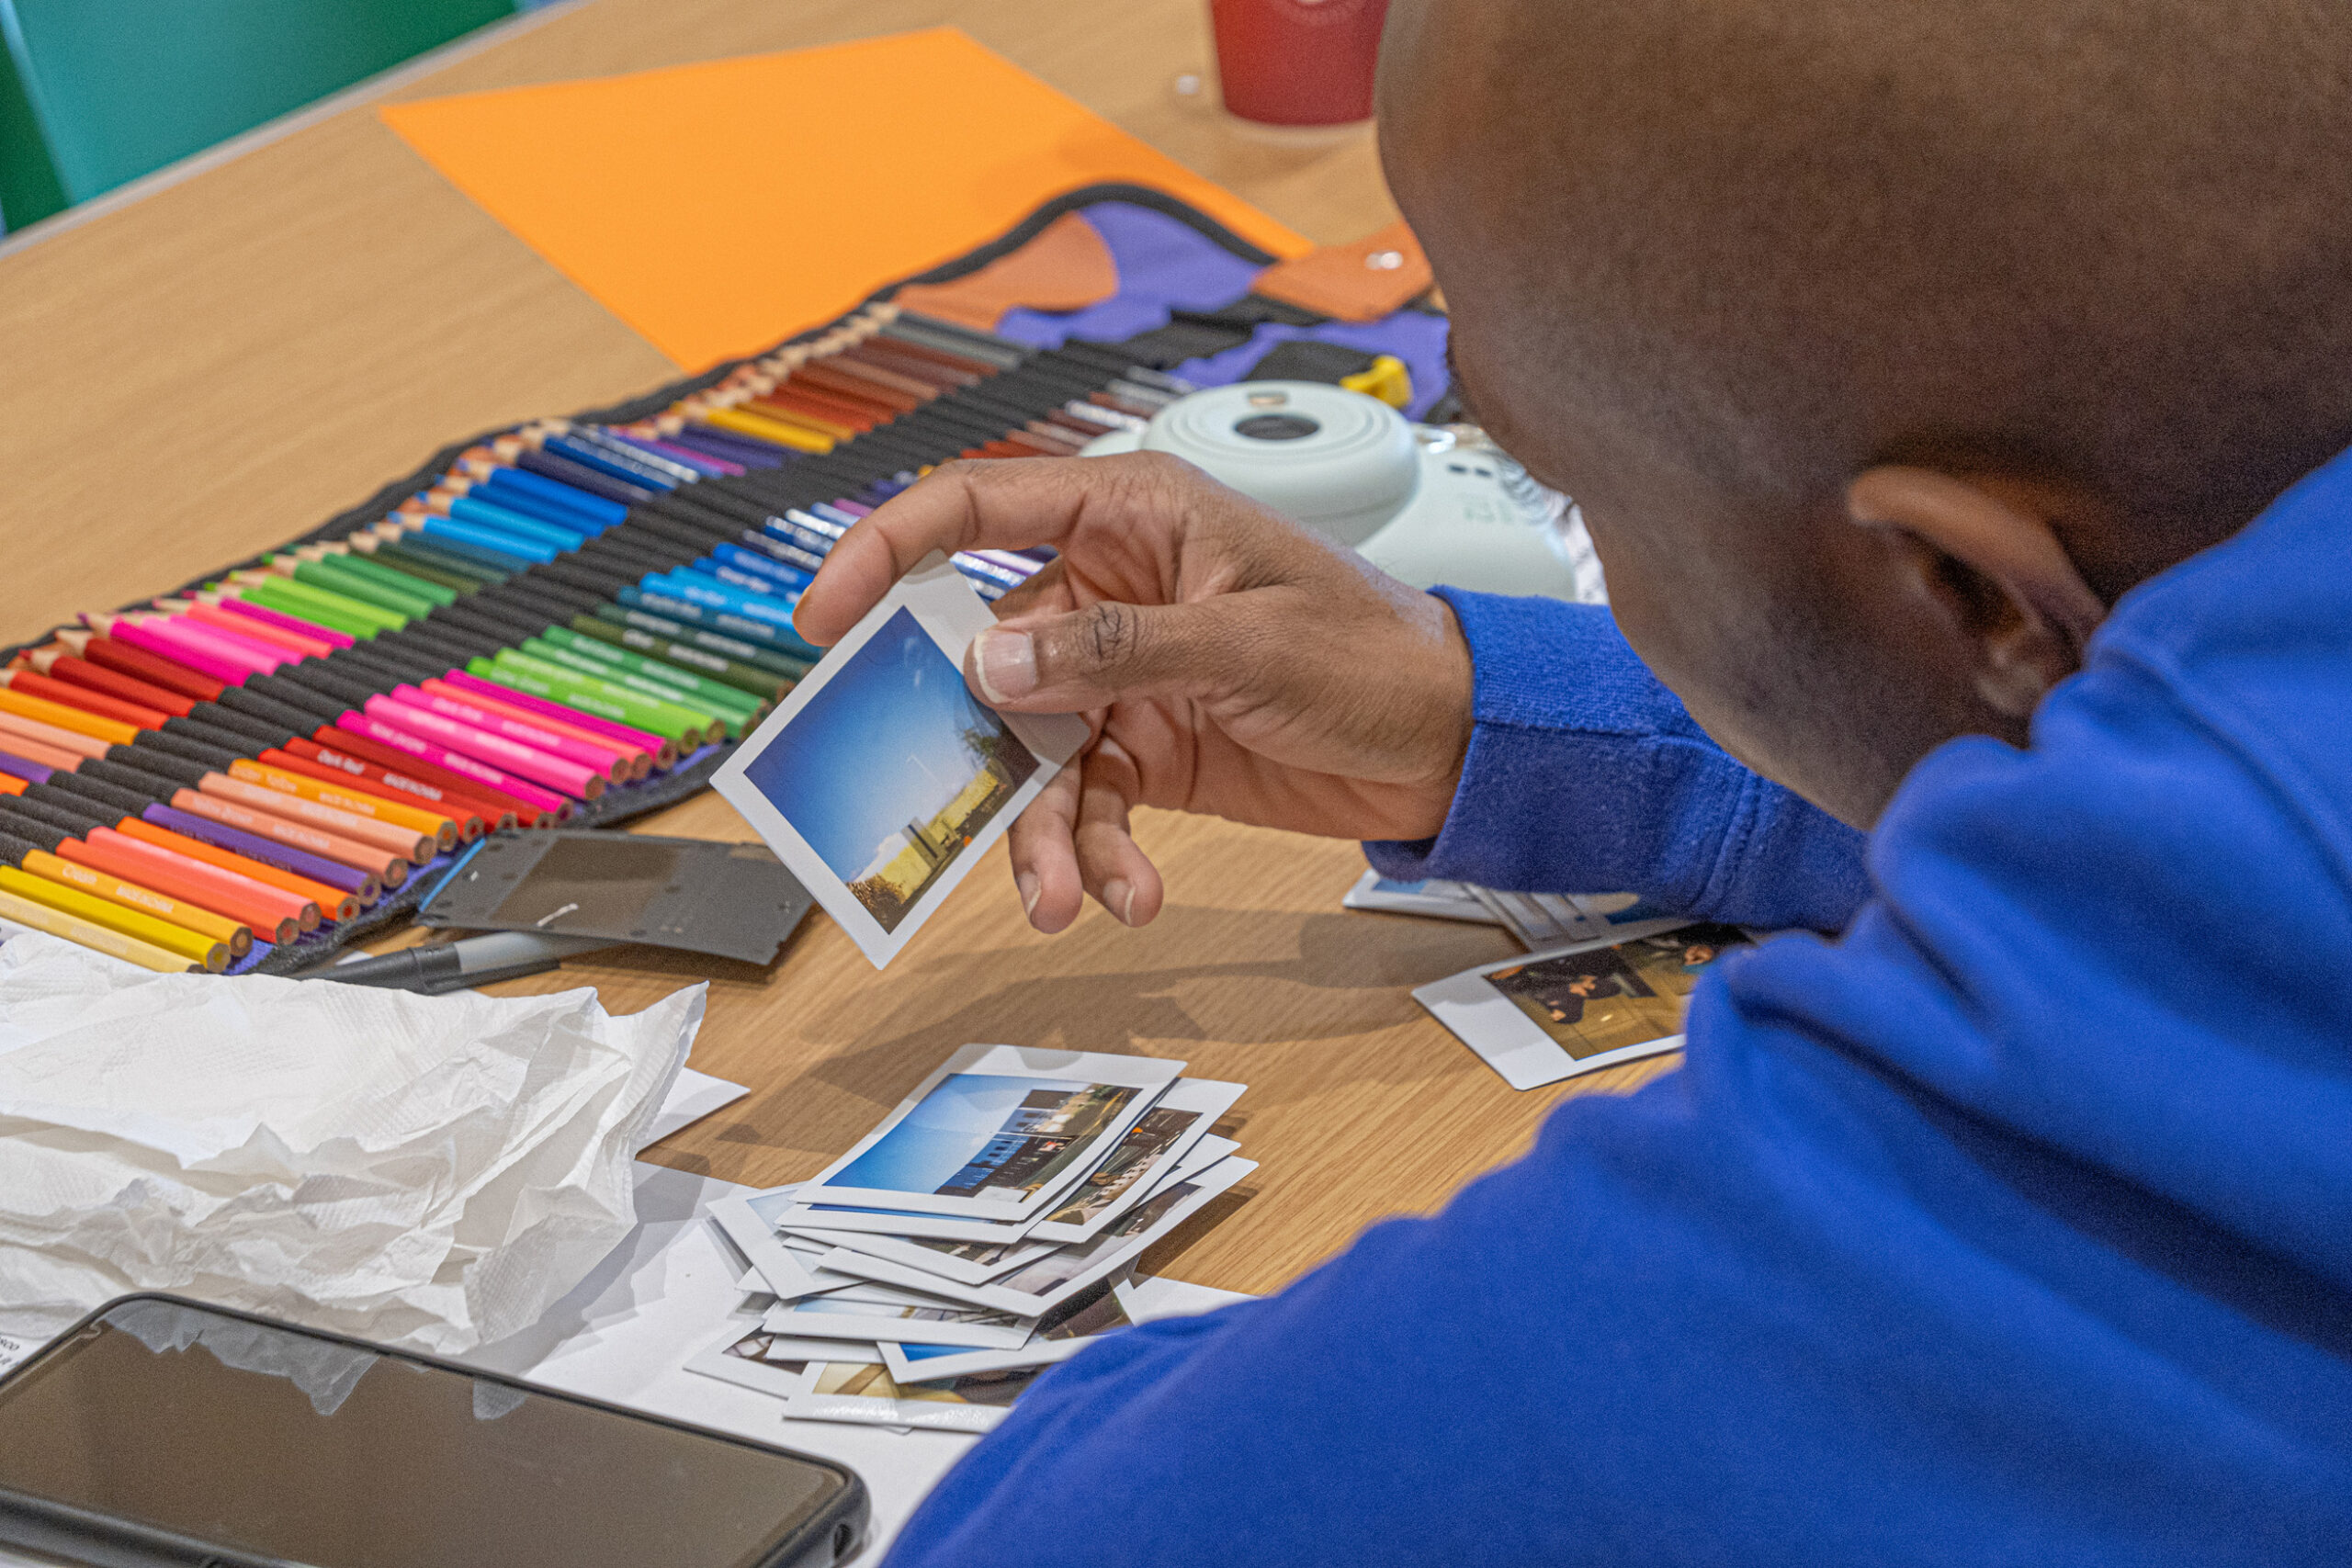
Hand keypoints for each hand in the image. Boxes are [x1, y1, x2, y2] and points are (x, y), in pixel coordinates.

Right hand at [793, 453, 1474, 932]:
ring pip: (1030, 751)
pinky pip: (1086, 802)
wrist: (1452, 743)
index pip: (978, 509)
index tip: (822, 613)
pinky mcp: (1145, 746)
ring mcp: (1122, 673)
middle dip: (966, 745)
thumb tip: (988, 665)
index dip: (887, 550)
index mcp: (1130, 514)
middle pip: (987, 658)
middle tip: (927, 813)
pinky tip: (1126, 894)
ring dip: (1040, 831)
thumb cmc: (1375, 654)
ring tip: (1062, 899)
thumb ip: (1117, 651)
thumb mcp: (1247, 645)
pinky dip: (1096, 853)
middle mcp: (1109, 588)